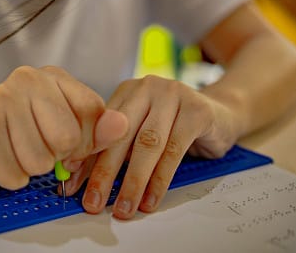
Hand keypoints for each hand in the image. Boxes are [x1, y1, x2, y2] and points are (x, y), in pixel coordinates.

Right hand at [0, 66, 128, 190]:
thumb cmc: (24, 136)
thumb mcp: (67, 129)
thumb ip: (96, 130)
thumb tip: (122, 125)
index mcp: (54, 76)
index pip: (91, 110)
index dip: (86, 141)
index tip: (71, 147)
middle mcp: (27, 78)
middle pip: (67, 137)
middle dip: (57, 157)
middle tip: (40, 149)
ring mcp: (1, 98)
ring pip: (40, 160)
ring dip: (32, 169)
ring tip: (19, 153)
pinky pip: (14, 174)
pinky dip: (12, 178)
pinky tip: (3, 160)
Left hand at [64, 75, 240, 219]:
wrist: (221, 114)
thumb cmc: (174, 126)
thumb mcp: (140, 133)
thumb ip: (114, 149)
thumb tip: (79, 179)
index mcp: (126, 91)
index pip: (100, 127)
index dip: (86, 158)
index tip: (74, 187)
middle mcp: (146, 88)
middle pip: (120, 134)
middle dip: (104, 173)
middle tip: (94, 202)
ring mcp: (172, 95)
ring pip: (147, 144)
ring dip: (133, 181)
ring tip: (124, 208)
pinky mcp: (197, 111)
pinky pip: (174, 150)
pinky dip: (160, 179)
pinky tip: (151, 199)